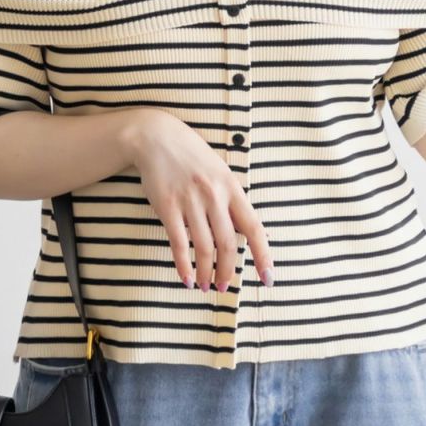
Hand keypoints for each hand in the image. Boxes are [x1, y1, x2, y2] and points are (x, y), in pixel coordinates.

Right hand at [128, 111, 273, 292]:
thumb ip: (232, 202)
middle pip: (228, 244)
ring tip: (205, 286)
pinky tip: (186, 278)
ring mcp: (190, 201)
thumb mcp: (220, 173)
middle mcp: (214, 196)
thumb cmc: (192, 157)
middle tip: (224, 287)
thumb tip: (247, 233)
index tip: (267, 278)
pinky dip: (184, 264)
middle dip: (228, 271)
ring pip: (204, 247)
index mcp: (232, 188)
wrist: (158, 137)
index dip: (263, 256)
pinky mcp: (167, 206)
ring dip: (206, 272)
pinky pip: (179, 243)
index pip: (254, 228)